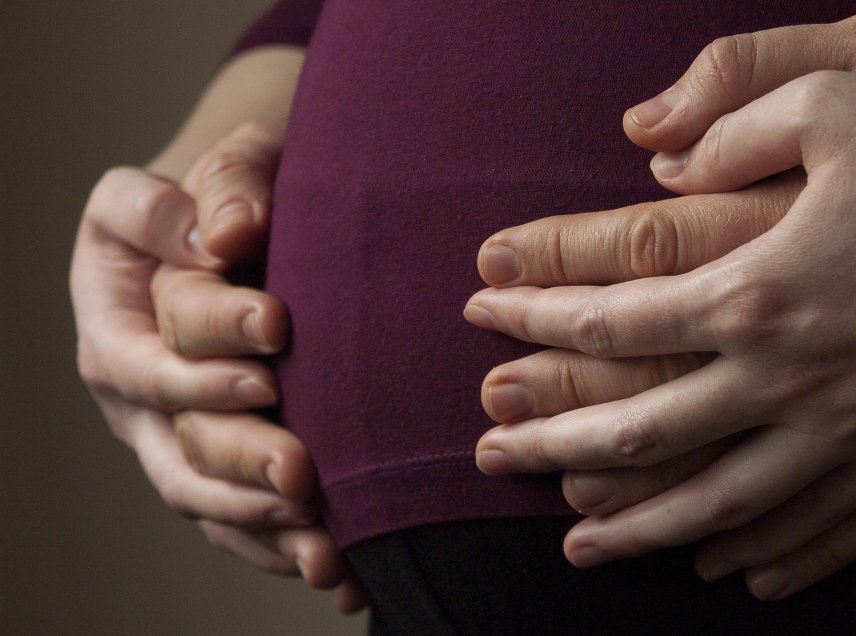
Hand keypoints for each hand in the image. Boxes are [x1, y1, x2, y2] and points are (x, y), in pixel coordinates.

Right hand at [71, 123, 366, 612]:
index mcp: (117, 310)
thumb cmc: (234, 192)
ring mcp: (169, 432)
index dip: (204, 344)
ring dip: (260, 522)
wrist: (243, 234)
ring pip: (202, 493)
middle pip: (174, 437)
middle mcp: (134, 383)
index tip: (277, 330)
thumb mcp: (225, 162)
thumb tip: (225, 234)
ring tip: (324, 545)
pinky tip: (341, 573)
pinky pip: (238, 523)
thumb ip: (224, 184)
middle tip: (301, 469)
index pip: (148, 342)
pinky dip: (284, 550)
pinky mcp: (212, 467)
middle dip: (239, 455)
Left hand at [467, 73, 855, 597]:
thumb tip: (662, 155)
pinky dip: (771, 557)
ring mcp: (849, 435)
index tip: (480, 317)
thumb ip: (738, 124)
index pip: (613, 320)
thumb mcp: (844, 101)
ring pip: (717, 505)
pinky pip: (825, 531)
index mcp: (761, 289)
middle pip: (641, 432)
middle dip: (550, 445)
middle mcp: (790, 379)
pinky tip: (731, 575)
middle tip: (488, 458)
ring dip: (636, 529)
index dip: (534, 317)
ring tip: (576, 547)